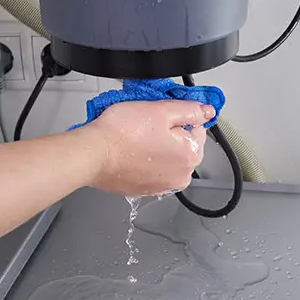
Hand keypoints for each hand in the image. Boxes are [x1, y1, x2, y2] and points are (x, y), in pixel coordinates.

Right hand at [82, 100, 213, 196]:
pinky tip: (130, 150)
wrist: (93, 154)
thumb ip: (190, 110)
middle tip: (146, 123)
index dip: (179, 117)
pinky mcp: (143, 190)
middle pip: (183, 145)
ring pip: (167, 158)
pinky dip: (144, 160)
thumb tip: (207, 111)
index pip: (198, 129)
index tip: (162, 114)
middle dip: (169, 133)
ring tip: (136, 137)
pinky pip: (151, 170)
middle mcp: (180, 176)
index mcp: (190, 155)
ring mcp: (161, 186)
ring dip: (156, 147)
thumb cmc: (122, 133)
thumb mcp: (161, 110)